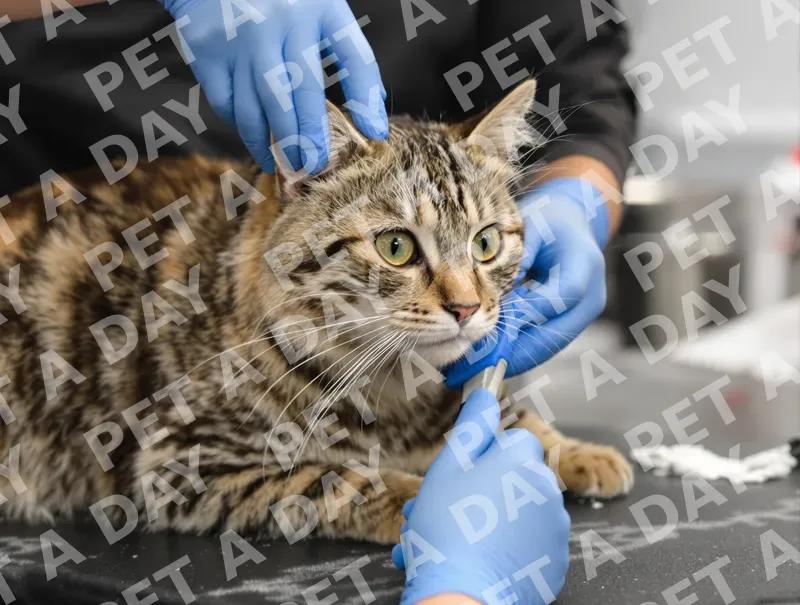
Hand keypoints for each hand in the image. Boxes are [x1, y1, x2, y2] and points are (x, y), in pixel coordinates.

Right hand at [160, 0, 387, 172]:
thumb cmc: (283, 4)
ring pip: (260, 108)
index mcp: (322, 8)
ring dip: (274, 145)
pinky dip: (244, 128)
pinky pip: (229, 105)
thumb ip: (348, 59)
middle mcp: (284, 22)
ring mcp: (243, 38)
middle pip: (301, 93)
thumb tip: (373, 126)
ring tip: (288, 167)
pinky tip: (258, 141)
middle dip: (309, 138)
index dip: (366, 99)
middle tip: (315, 167)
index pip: (355, 57)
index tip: (374, 135)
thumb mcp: (322, 13)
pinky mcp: (209, 53)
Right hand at [393, 389, 569, 604]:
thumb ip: (472, 425)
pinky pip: (529, 542)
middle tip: (447, 509)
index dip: (483, 455)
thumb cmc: (448, 528)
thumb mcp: (448, 466)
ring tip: (454, 538)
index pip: (512, 439)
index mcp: (523, 460)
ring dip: (491, 517)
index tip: (462, 474)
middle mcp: (547, 489)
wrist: (462, 596)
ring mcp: (555, 528)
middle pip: (514, 475)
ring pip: (519, 510)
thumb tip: (486, 392)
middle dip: (482, 489)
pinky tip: (477, 556)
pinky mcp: (554, 562)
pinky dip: (508, 547)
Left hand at [444, 177, 608, 386]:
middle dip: (508, 353)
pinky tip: (483, 361)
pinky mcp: (569, 326)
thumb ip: (513, 259)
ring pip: (545, 348)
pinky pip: (543, 345)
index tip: (482, 329)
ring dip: (508, 360)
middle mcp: (591, 298)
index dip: (519, 317)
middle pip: (551, 336)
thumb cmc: (548, 220)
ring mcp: (583, 317)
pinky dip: (514, 354)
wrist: (575, 223)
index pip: (552, 300)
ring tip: (468, 371)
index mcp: (584, 266)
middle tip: (468, 365)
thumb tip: (487, 295)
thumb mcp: (529, 227)